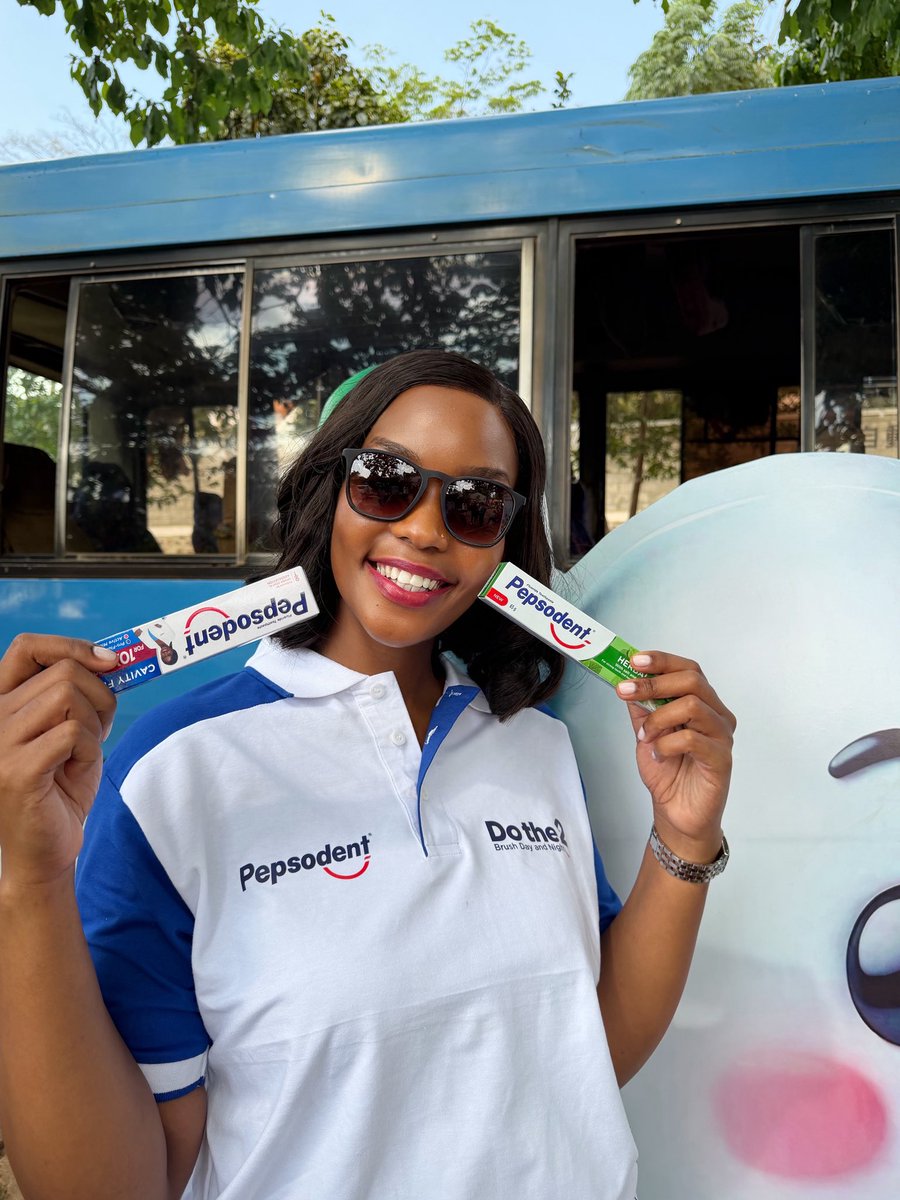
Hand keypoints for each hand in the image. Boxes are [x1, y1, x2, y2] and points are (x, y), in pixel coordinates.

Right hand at [0, 635, 117, 888]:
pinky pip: (73, 733)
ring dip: (94, 724)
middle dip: (100, 696)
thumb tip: (112, 658)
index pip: (27, 648)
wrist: (43, 853)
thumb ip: (78, 694)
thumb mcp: (70, 730)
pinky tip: (75, 772)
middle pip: (64, 673)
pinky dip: (90, 750)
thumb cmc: (59, 790)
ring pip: (70, 697)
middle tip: (99, 731)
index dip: (72, 646)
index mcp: (1, 704)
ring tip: (83, 754)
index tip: (109, 661)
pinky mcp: (15, 770)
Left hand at [616, 651, 734, 861]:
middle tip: (626, 690)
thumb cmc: (668, 771)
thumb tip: (625, 678)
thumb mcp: (646, 732)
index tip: (634, 661)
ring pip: (693, 705)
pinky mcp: (722, 759)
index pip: (688, 669)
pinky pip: (692, 739)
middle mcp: (717, 714)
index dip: (662, 661)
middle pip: (692, 680)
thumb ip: (641, 707)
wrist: (676, 813)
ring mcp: (722, 736)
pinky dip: (666, 744)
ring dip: (659, 718)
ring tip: (645, 736)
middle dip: (654, 682)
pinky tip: (658, 754)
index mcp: (702, 703)